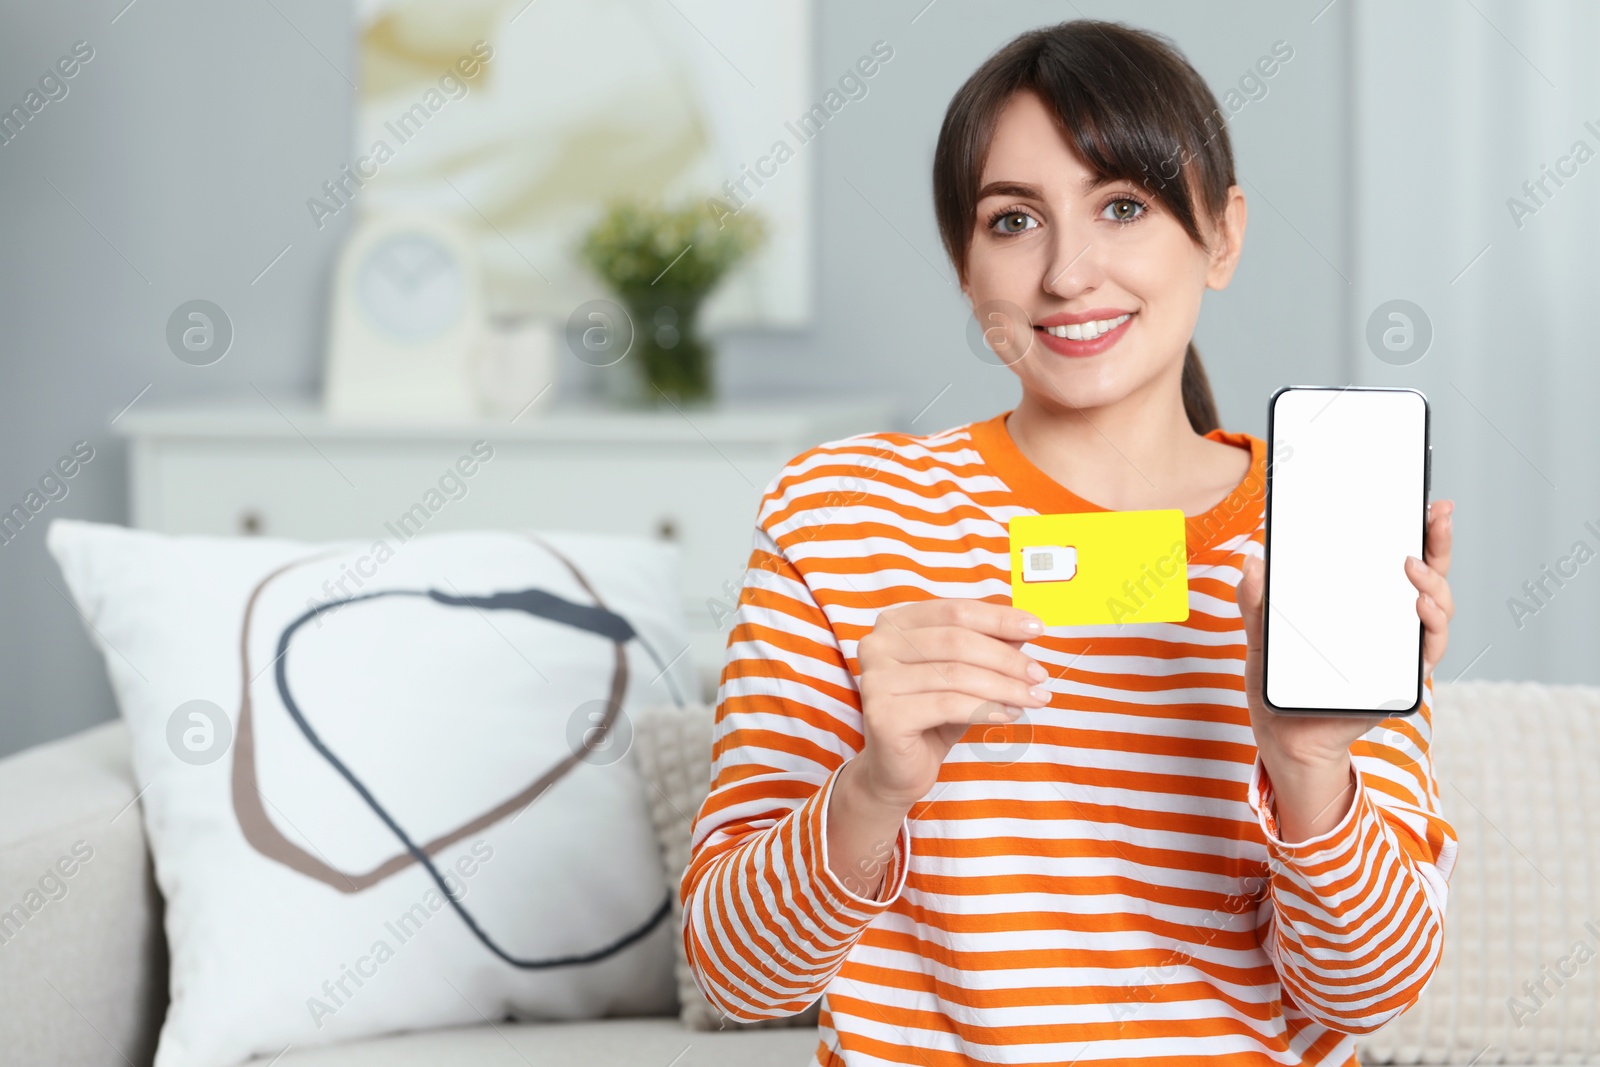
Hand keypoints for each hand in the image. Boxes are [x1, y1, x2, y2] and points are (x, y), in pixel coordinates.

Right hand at [853, 599, 1049, 810]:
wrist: (896, 770)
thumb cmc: (931, 718)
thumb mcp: (963, 677)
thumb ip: (987, 649)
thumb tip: (1024, 629)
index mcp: (894, 623)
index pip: (954, 611)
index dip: (999, 618)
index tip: (1037, 628)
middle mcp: (877, 644)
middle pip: (957, 640)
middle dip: (1007, 658)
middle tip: (1040, 675)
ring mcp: (876, 678)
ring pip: (956, 674)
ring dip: (1004, 687)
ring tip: (1034, 698)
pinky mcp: (882, 713)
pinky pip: (947, 704)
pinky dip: (985, 708)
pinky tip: (1008, 715)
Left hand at [1238, 499, 1455, 840]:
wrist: (1285, 739)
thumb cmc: (1278, 684)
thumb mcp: (1260, 636)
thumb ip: (1256, 602)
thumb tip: (1251, 562)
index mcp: (1359, 602)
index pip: (1394, 558)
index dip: (1415, 530)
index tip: (1425, 502)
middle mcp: (1386, 621)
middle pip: (1426, 576)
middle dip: (1438, 542)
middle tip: (1436, 516)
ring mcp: (1397, 649)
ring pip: (1435, 610)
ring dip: (1434, 585)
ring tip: (1414, 566)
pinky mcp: (1400, 679)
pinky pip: (1427, 651)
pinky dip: (1430, 629)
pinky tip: (1420, 610)